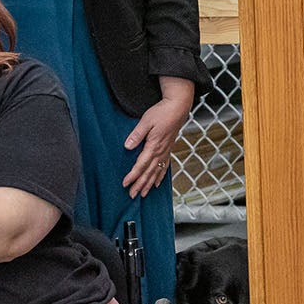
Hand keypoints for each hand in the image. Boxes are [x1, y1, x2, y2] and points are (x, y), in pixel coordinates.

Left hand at [123, 77, 194, 198]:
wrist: (178, 108)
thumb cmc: (162, 112)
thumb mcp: (146, 121)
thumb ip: (137, 134)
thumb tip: (127, 146)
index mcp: (154, 146)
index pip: (141, 165)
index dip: (133, 175)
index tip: (125, 184)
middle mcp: (160, 152)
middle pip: (149, 172)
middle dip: (140, 184)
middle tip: (132, 195)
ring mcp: (166, 151)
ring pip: (157, 172)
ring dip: (149, 184)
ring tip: (144, 194)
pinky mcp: (169, 149)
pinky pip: (165, 166)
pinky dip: (160, 176)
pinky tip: (157, 183)